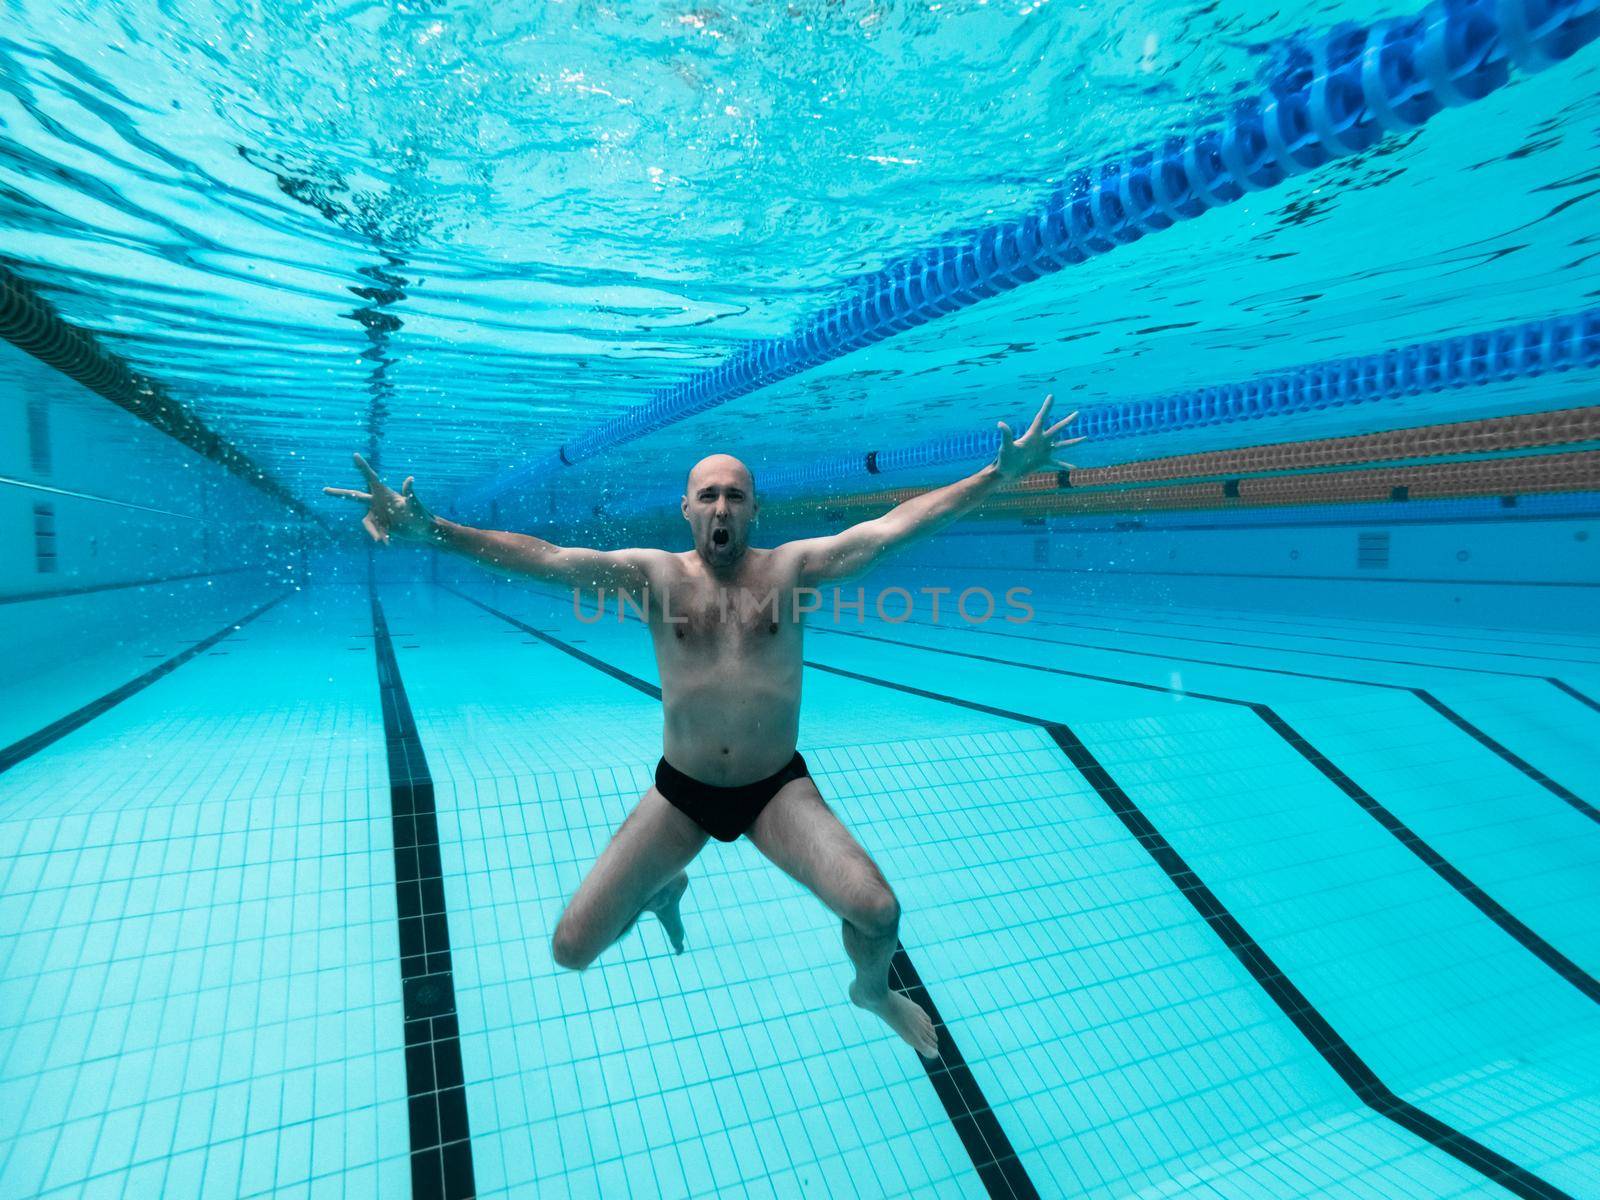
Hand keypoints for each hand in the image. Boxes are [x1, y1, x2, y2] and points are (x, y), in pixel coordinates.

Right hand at [323, 453, 437, 543]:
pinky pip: (373, 531)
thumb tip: (410, 478)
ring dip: (373, 530)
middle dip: (339, 493)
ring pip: (365, 521)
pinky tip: (387, 543)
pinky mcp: (379, 525)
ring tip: (384, 540)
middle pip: (354, 496)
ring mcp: (377, 513)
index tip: (355, 454)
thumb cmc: (420, 515)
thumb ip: (409, 492)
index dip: (363, 466)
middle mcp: (377, 502)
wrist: (422, 530)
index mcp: (384, 493)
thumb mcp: (414, 504)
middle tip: (324, 490)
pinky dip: (379, 536)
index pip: (371, 477)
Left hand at [994, 393, 1082, 480]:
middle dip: (1067, 421)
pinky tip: (1074, 468)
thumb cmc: (1004, 459)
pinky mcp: (1043, 461)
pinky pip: (1057, 463)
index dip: (1046, 407)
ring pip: (1062, 445)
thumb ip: (1006, 435)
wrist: (1005, 473)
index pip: (1041, 418)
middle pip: (1057, 429)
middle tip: (1077, 413)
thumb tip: (1000, 424)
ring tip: (1086, 438)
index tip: (1051, 396)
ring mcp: (1043, 451)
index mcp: (1033, 434)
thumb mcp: (1006, 447)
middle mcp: (1041, 441)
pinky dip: (1065, 465)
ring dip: (1074, 442)